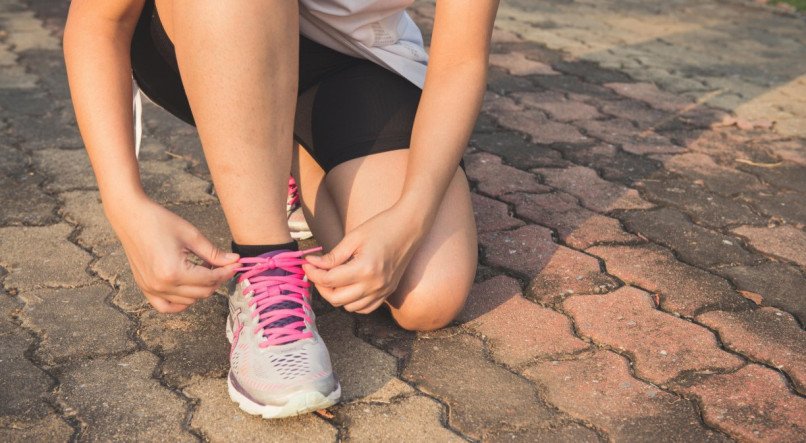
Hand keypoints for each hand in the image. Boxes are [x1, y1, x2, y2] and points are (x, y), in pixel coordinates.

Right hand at [107, 195, 240, 312]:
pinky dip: (181, 302)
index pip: (210, 279)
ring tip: (203, 269)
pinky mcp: (145, 288)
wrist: (131, 216)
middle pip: (202, 293)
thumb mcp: (192, 236)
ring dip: (201, 289)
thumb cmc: (160, 221)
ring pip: (188, 301)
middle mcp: (161, 285)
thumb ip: (214, 253)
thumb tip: (235, 261)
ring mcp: (151, 289)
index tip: (236, 264)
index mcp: (174, 272)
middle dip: (216, 280)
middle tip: (222, 265)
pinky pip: (166, 306)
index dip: (226, 272)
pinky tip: (189, 289)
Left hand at [303, 204, 424, 313]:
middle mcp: (374, 285)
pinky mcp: (388, 293)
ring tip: (332, 279)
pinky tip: (348, 287)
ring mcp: (383, 291)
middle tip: (316, 272)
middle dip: (321, 286)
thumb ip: (332, 256)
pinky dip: (352, 302)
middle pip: (336, 299)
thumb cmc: (381, 227)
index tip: (307, 264)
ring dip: (336, 296)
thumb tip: (312, 264)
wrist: (410, 227)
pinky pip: (365, 308)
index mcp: (365, 269)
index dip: (313, 273)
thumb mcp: (353, 238)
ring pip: (349, 307)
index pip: (329, 280)